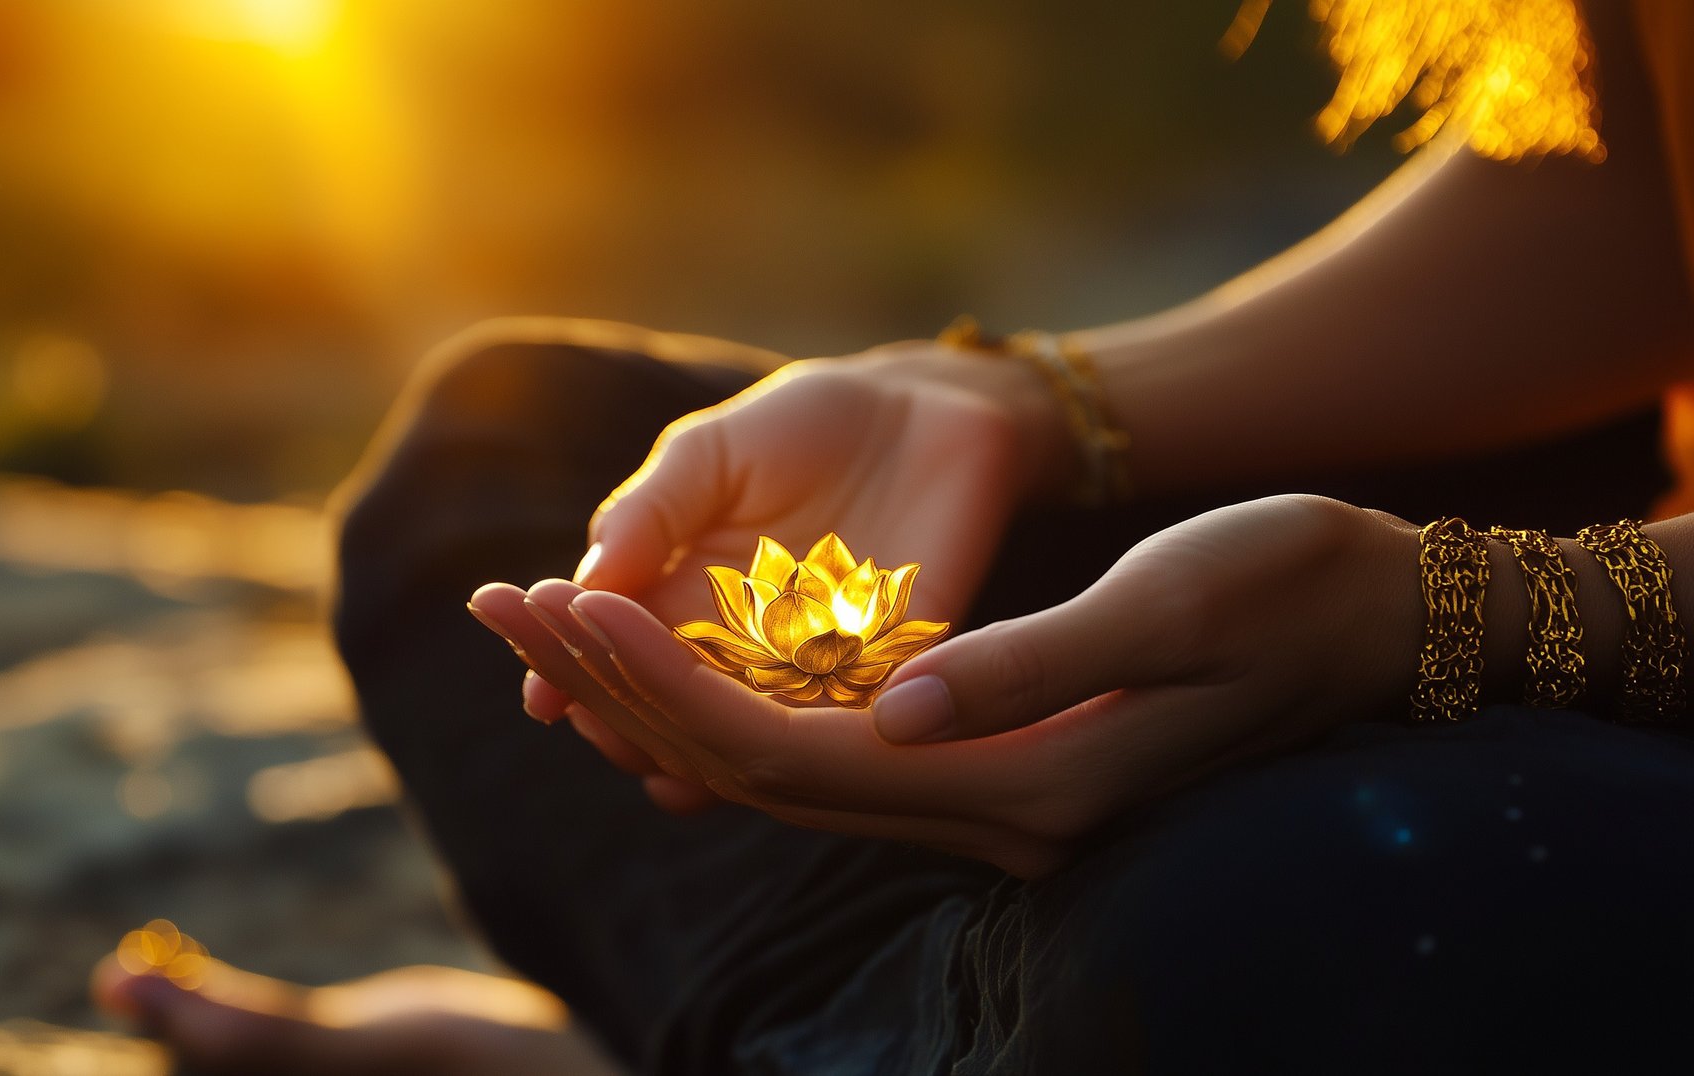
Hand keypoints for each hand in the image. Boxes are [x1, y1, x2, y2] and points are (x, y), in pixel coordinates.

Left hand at [478, 495, 1421, 877]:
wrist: (1364, 625)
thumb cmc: (1283, 593)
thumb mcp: (1170, 614)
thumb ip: (1031, 671)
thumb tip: (892, 710)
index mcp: (1016, 785)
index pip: (789, 753)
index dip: (663, 683)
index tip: (564, 600)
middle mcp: (980, 812)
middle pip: (749, 772)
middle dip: (618, 689)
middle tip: (501, 604)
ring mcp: (977, 800)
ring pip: (768, 768)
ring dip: (651, 697)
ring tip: (545, 621)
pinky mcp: (978, 767)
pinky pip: (816, 754)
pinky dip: (722, 703)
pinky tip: (660, 659)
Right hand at [518, 340, 1067, 785]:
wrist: (929, 411)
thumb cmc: (806, 423)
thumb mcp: (709, 453)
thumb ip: (650, 512)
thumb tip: (583, 581)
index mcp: (681, 598)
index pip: (615, 654)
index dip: (574, 676)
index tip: (543, 693)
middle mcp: (737, 649)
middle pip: (668, 711)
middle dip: (627, 727)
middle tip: (598, 728)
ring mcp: (809, 667)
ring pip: (744, 737)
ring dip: (698, 755)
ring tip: (660, 760)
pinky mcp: (889, 670)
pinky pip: (843, 728)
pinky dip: (806, 751)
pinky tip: (764, 759)